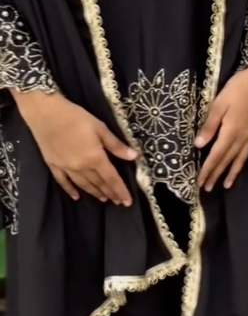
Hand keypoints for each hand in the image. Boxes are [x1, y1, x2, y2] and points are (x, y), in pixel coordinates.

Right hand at [15, 91, 136, 204]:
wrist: (46, 113)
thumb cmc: (75, 117)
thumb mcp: (100, 128)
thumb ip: (116, 145)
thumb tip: (133, 156)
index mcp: (95, 157)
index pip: (111, 179)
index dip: (121, 191)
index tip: (127, 202)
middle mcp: (81, 167)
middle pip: (98, 183)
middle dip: (110, 193)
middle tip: (118, 201)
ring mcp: (66, 167)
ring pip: (83, 185)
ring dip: (94, 192)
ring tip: (103, 199)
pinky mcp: (53, 165)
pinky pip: (63, 182)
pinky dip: (70, 190)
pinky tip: (76, 196)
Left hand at [195, 61, 247, 191]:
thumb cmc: (237, 88)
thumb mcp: (218, 104)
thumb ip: (209, 126)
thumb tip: (198, 145)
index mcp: (231, 132)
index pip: (216, 156)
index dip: (208, 170)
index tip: (200, 183)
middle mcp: (243, 137)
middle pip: (228, 159)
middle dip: (217, 174)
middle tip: (208, 188)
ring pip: (242, 157)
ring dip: (234, 172)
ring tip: (227, 185)